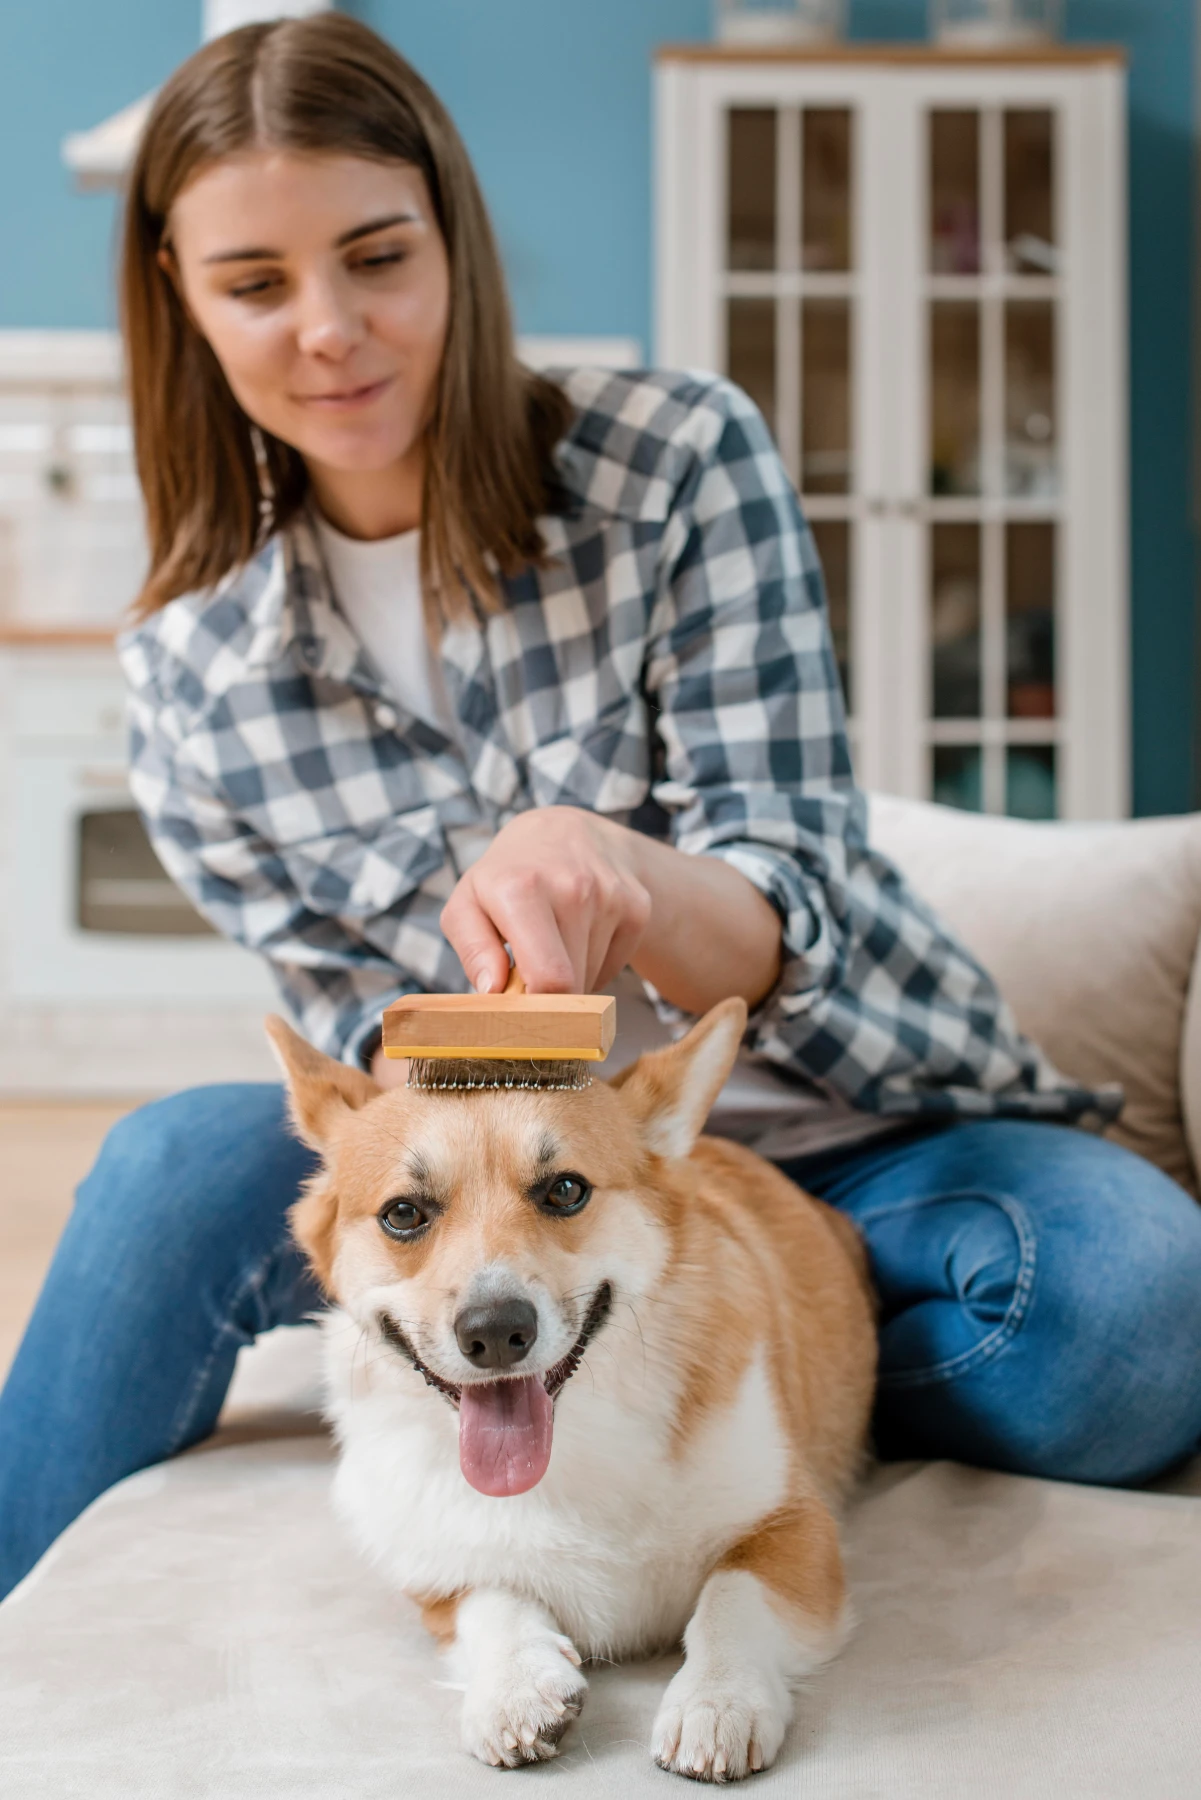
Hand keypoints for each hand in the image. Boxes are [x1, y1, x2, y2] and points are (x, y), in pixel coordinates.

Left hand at [440, 808, 651, 994]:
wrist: (564, 832)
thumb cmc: (506, 878)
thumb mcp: (467, 904)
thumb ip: (472, 950)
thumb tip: (493, 990)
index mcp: (521, 889)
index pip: (549, 979)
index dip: (536, 1008)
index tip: (520, 1006)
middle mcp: (573, 887)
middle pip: (572, 985)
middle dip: (549, 992)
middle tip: (529, 971)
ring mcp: (611, 895)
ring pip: (592, 978)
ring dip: (572, 976)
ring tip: (554, 944)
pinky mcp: (637, 906)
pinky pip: (616, 966)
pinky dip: (595, 964)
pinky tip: (579, 936)